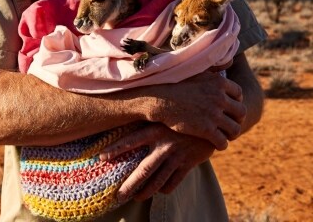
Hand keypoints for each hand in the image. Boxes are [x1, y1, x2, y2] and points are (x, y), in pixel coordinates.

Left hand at [99, 123, 214, 201]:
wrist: (211, 120)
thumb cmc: (181, 115)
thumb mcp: (165, 115)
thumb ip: (150, 121)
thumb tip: (129, 124)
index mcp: (155, 129)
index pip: (130, 141)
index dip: (116, 149)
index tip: (101, 157)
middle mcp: (164, 144)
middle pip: (144, 170)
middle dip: (130, 185)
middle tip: (119, 196)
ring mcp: (177, 155)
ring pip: (158, 181)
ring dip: (146, 192)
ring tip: (136, 198)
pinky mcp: (188, 163)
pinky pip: (174, 182)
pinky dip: (165, 189)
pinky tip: (160, 190)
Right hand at [147, 69, 245, 149]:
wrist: (157, 99)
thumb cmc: (174, 83)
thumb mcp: (196, 70)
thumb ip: (215, 68)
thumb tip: (232, 60)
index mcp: (218, 82)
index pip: (239, 93)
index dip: (235, 101)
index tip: (229, 107)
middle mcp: (219, 97)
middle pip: (241, 111)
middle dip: (237, 118)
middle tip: (229, 123)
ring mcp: (213, 114)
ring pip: (235, 129)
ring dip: (231, 133)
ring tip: (224, 135)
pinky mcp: (206, 130)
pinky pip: (223, 141)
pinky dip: (221, 144)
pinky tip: (216, 143)